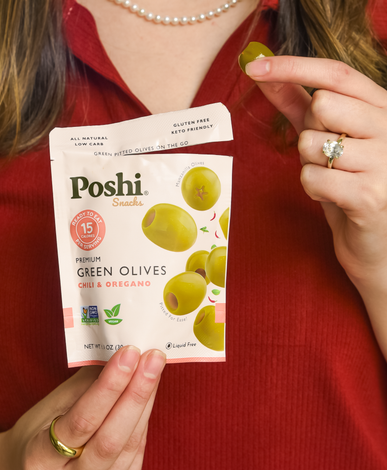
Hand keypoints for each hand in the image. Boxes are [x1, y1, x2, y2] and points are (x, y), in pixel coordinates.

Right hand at [0, 346, 165, 469]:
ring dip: (145, 403)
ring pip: (129, 448)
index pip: (83, 420)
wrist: (33, 468)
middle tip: (153, 357)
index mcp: (40, 458)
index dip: (109, 386)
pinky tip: (149, 395)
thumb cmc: (41, 430)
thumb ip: (87, 384)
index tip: (129, 353)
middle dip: (136, 394)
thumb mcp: (52, 406)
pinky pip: (136, 457)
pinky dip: (143, 422)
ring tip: (154, 368)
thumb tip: (121, 353)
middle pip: (111, 439)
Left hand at [246, 56, 386, 356]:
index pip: (337, 74)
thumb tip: (268, 75)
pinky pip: (312, 177)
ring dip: (309, 165)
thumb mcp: (329, 140)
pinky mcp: (369, 196)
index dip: (294, 66)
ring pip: (312, 144)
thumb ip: (301, 106)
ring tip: (333, 180)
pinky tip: (332, 198)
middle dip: (308, 132)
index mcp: (382, 108)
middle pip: (322, 106)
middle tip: (325, 155)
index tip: (256, 65)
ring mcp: (383, 162)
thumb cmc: (351, 186)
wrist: (377, 243)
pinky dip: (312, 189)